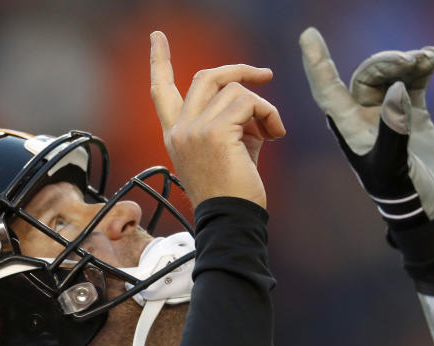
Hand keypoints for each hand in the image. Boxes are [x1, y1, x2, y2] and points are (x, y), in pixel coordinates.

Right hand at [150, 30, 285, 209]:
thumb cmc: (233, 193)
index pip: (161, 90)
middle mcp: (180, 129)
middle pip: (207, 77)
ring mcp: (194, 129)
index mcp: (176, 135)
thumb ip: (232, 121)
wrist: (231, 220)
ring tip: (272, 132)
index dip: (160, 61)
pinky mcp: (215, 131)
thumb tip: (252, 100)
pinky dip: (269, 114)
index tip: (158, 37)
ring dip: (262, 107)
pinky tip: (275, 135)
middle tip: (265, 75)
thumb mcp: (228, 150)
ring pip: (235, 90)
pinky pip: (249, 102)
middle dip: (239, 71)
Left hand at [299, 27, 433, 229]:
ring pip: (389, 74)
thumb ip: (394, 130)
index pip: (327, 91)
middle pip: (366, 76)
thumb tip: (395, 90)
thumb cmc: (403, 193)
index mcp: (349, 129)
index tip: (308, 35)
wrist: (430, 207)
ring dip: (406, 62)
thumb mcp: (393, 166)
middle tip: (411, 60)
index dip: (317, 63)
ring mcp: (388, 113)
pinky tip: (432, 58)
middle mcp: (364, 118)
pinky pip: (411, 81)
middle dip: (386, 62)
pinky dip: (421, 67)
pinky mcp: (412, 112)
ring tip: (425, 59)